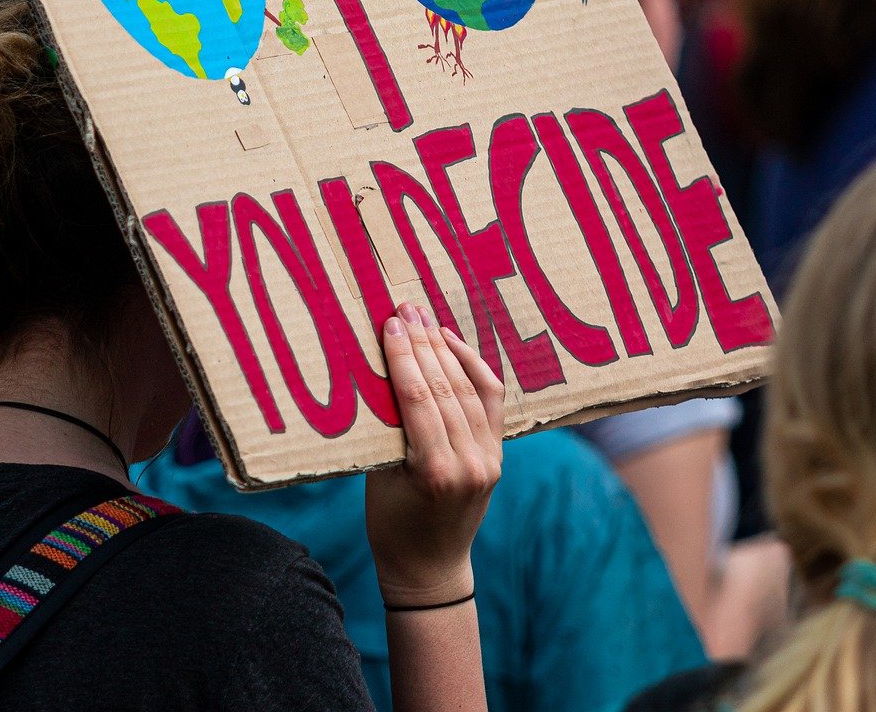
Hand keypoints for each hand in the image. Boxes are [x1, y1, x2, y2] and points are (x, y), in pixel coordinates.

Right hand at [365, 303, 504, 607]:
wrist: (430, 568)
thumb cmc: (390, 525)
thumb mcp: (377, 478)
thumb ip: (387, 430)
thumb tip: (382, 370)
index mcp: (433, 472)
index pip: (418, 398)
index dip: (403, 356)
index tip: (390, 323)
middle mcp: (468, 463)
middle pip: (445, 388)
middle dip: (423, 343)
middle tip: (404, 307)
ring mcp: (489, 460)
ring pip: (469, 390)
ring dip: (445, 349)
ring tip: (424, 318)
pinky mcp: (498, 457)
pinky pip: (490, 401)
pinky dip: (474, 368)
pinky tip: (454, 343)